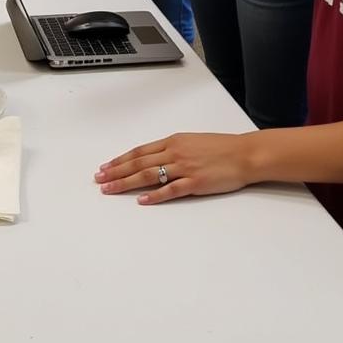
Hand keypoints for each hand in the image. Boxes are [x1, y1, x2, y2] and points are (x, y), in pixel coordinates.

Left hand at [94, 131, 254, 203]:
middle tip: (99, 179)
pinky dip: (154, 195)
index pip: (139, 152)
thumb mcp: (191, 142)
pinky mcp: (195, 183)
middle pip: (138, 163)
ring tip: (110, 189)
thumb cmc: (220, 148)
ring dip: (126, 183)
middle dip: (116, 171)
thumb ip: (172, 149)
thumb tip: (153, 158)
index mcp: (172, 141)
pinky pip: (170, 190)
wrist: (244, 154)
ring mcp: (184, 168)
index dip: (120, 160)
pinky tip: (141, 200)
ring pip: (149, 175)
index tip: (105, 166)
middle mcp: (174, 152)